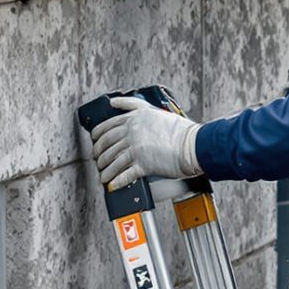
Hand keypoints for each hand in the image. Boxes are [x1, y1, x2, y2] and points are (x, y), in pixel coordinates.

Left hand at [88, 95, 202, 187]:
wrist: (193, 145)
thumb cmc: (181, 131)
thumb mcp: (156, 111)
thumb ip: (135, 106)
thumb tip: (117, 103)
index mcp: (135, 118)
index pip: (107, 126)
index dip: (97, 136)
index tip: (95, 141)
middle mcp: (133, 132)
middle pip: (106, 145)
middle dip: (98, 155)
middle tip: (97, 160)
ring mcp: (137, 148)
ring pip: (112, 161)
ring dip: (105, 170)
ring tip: (103, 176)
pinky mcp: (143, 164)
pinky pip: (124, 175)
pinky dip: (116, 182)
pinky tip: (112, 185)